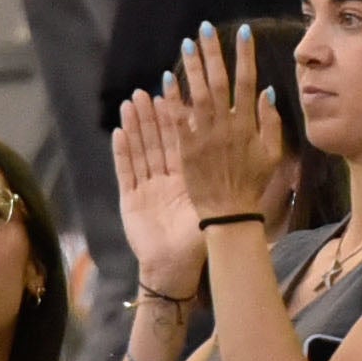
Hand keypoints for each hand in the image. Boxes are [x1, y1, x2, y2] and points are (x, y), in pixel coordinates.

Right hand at [110, 88, 203, 294]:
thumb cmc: (197, 242)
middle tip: (145, 91)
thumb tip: (242, 152)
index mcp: (188, 179)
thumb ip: (223, 179)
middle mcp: (166, 180)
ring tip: (130, 103)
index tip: (172, 94)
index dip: (175, 119)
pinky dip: (123, 152)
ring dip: (135, 127)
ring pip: (140, 151)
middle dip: (151, 117)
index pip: (181, 142)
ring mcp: (146, 188)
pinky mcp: (131, 198)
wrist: (175, 268)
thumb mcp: (212, 205)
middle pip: (157, 142)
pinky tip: (119, 132)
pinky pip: (126, 171)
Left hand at [162, 24, 289, 223]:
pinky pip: (179, 119)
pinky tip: (166, 79)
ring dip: (192, 68)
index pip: (247, 82)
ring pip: (198, 95)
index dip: (245, 56)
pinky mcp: (187, 149)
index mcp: (249, 125)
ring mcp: (206, 137)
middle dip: (213, 53)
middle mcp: (227, 126)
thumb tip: (268, 91)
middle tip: (205, 29)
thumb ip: (271, 122)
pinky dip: (173, 99)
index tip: (243, 32)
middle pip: (219, 82)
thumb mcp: (272, 154)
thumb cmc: (253, 184)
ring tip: (187, 43)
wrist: (230, 214)